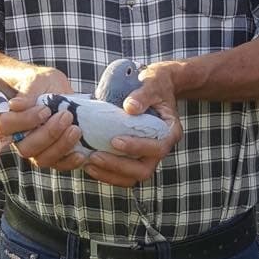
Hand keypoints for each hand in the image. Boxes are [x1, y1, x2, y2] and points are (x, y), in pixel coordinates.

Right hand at [0, 66, 86, 172]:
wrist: (57, 89)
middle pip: (25, 147)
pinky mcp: (52, 155)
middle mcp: (18, 138)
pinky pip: (58, 165)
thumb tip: (15, 105)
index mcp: (9, 118)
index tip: (45, 110)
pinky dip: (69, 162)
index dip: (25, 121)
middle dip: (48, 134)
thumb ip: (27, 93)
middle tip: (66, 116)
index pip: (6, 126)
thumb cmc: (42, 82)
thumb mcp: (37, 80)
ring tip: (76, 130)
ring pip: (42, 159)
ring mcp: (35, 149)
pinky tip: (81, 154)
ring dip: (60, 146)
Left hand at [81, 61, 183, 187]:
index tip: (114, 140)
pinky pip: (124, 173)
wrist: (159, 85)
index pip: (157, 148)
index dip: (136, 147)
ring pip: (133, 176)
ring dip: (111, 173)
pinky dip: (108, 172)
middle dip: (118, 166)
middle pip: (144, 170)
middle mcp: (161, 148)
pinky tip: (90, 164)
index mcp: (170, 132)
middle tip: (95, 156)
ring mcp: (149, 155)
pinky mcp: (137, 156)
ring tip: (88, 164)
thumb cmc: (156, 83)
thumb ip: (142, 95)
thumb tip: (129, 107)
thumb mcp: (152, 83)